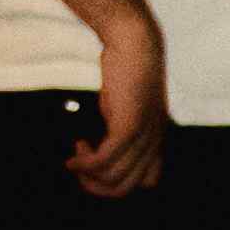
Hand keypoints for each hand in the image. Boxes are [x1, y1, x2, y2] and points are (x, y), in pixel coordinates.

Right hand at [67, 11, 166, 196]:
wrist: (134, 42)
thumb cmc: (126, 69)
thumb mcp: (125, 104)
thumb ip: (120, 126)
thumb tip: (103, 143)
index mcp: (157, 139)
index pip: (147, 182)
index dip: (119, 180)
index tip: (97, 161)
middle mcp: (154, 143)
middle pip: (126, 187)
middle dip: (97, 187)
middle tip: (78, 171)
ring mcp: (143, 136)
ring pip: (114, 178)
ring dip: (88, 176)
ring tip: (74, 161)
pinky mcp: (129, 126)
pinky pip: (105, 160)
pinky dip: (85, 164)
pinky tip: (72, 158)